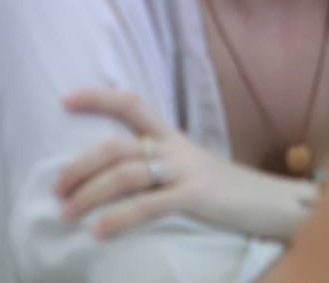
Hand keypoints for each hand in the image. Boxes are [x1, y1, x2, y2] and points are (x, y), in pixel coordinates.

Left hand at [54, 88, 317, 241]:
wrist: (273, 203)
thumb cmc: (223, 190)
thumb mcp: (186, 167)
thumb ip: (155, 164)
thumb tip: (110, 176)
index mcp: (170, 136)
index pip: (130, 104)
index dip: (97, 97)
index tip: (65, 100)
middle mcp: (173, 147)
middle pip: (115, 146)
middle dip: (79, 166)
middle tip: (56, 189)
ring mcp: (184, 170)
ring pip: (125, 175)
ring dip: (89, 194)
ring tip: (65, 213)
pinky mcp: (195, 196)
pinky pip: (148, 205)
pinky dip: (118, 218)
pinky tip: (97, 232)